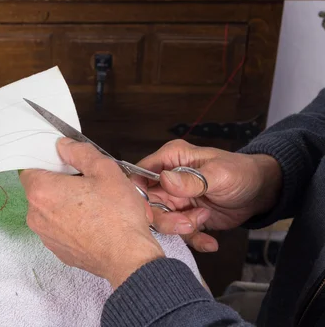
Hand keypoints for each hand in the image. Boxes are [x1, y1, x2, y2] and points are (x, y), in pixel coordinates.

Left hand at [20, 138, 164, 289]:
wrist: (128, 258)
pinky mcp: (57, 249)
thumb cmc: (117, 216)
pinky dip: (71, 222)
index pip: (30, 167)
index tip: (65, 162)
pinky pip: (59, 227)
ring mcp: (45, 235)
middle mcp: (36, 214)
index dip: (48, 162)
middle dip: (61, 182)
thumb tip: (64, 146)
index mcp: (42, 191)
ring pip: (50, 209)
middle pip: (41, 188)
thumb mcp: (105, 170)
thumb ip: (80, 152)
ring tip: (94, 204)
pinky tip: (94, 221)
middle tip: (87, 182)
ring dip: (67, 203)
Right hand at [135, 139, 281, 252]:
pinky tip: (210, 241)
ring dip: (182, 228)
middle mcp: (167, 179)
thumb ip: (191, 180)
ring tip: (204, 222)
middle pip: (148, 203)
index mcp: (170, 159)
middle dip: (166, 218)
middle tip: (188, 223)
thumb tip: (164, 180)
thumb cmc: (241, 173)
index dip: (139, 193)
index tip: (150, 210)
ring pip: (162, 220)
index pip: (140, 174)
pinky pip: (180, 232)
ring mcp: (175, 199)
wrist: (261, 192)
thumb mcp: (218, 174)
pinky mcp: (185, 216)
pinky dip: (194, 240)